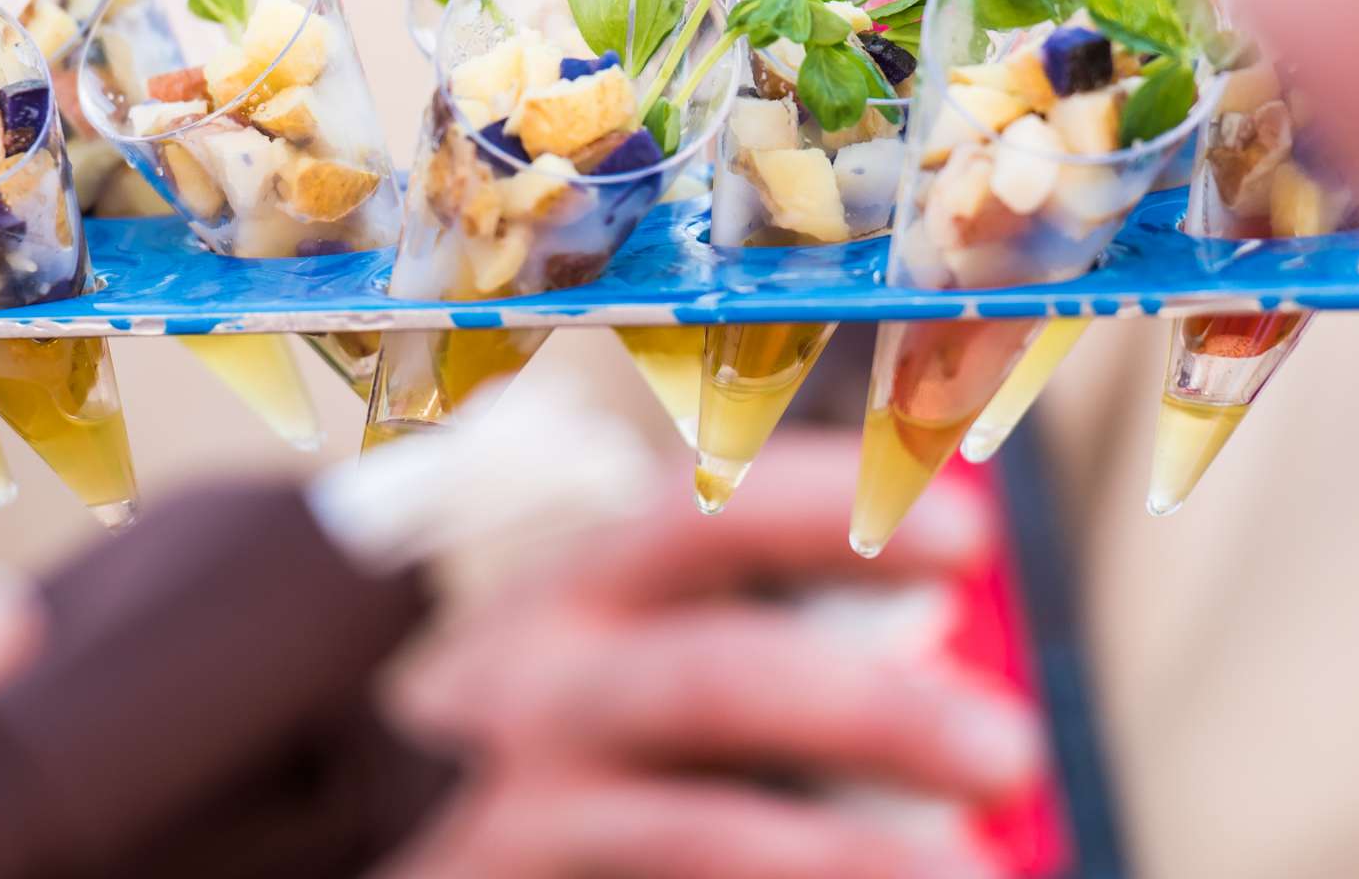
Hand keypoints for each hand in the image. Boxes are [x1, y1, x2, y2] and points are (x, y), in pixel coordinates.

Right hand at [386, 433, 1037, 878]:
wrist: (350, 833)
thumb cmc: (552, 735)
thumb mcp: (609, 654)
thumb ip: (737, 641)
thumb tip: (946, 652)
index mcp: (577, 595)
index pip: (704, 523)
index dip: (831, 515)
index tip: (972, 531)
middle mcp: (536, 690)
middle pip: (714, 678)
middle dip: (872, 708)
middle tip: (1008, 745)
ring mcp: (509, 813)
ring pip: (690, 829)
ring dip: (846, 854)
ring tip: (980, 877)